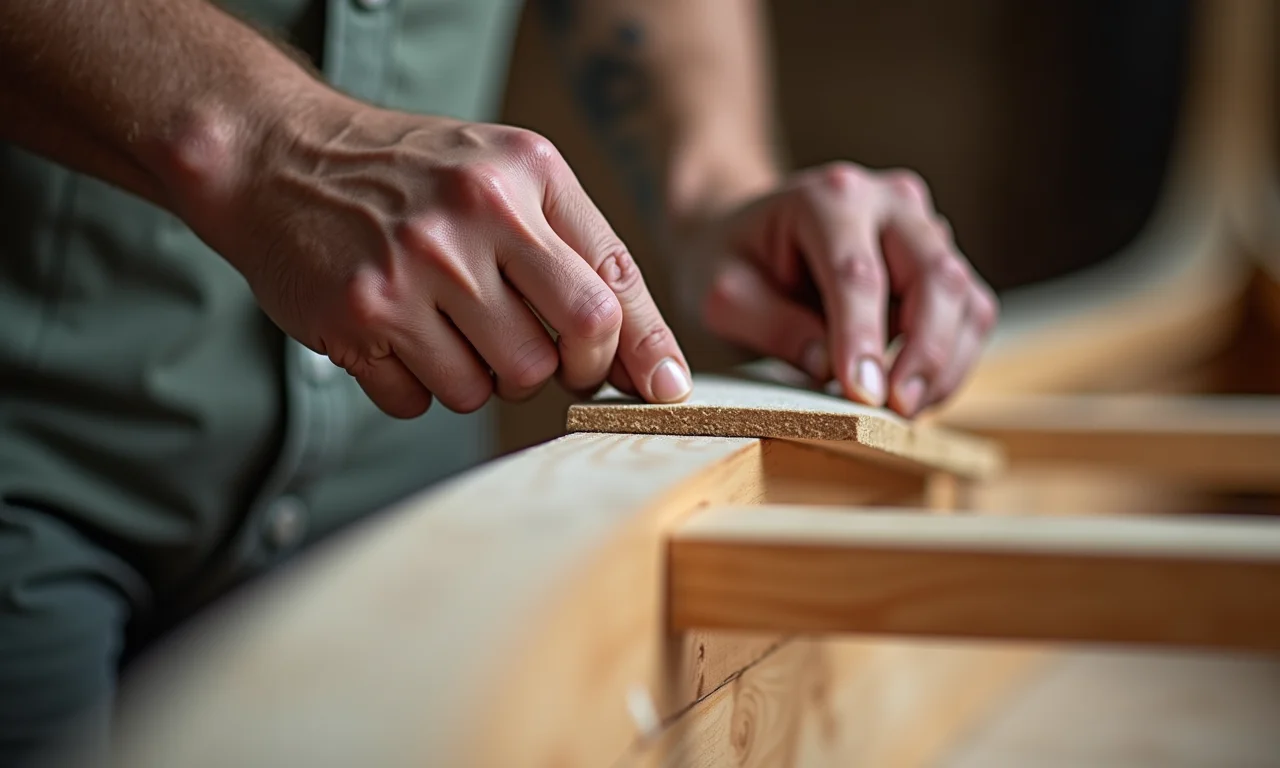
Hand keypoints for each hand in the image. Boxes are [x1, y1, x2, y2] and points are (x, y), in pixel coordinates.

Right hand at [176, 93, 690, 417]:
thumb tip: (646, 359)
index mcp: (524, 175)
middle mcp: (473, 217)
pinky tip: (397, 334)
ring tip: (445, 323)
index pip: (613, 284)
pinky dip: (420, 385)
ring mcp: (412, 268)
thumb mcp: (503, 175)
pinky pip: (424, 401)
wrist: (278, 155)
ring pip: (495, 386)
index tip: (664, 389)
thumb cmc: (409, 176)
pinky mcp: (359, 315)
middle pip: (567, 348)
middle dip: (565, 371)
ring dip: (481, 375)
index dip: (645, 350)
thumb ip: (577, 250)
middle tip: (538, 353)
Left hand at [695, 163, 997, 417]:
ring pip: (963, 298)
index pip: (857, 274)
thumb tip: (830, 367)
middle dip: (924, 353)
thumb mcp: (725, 294)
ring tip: (904, 411)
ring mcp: (925, 227)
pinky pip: (969, 313)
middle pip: (934, 277)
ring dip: (944, 364)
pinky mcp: (943, 259)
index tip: (863, 396)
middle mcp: (890, 201)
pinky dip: (953, 360)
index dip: (863, 339)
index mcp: (829, 197)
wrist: (749, 231)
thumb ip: (774, 327)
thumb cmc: (732, 260)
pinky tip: (916, 393)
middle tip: (898, 412)